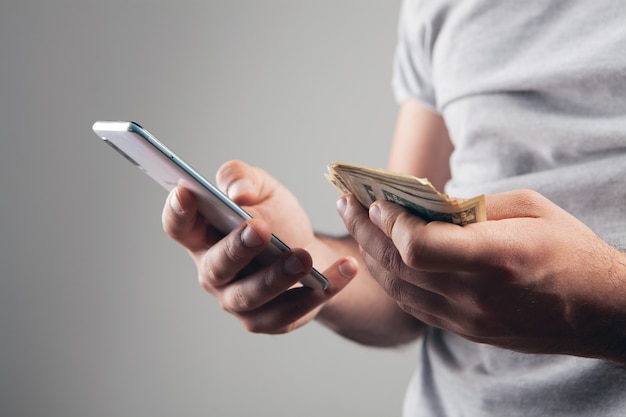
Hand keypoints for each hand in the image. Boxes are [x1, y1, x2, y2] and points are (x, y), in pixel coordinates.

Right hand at [162, 160, 356, 333]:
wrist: (309, 251)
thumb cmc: (276, 218)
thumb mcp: (262, 188)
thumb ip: (242, 178)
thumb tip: (237, 193)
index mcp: (203, 236)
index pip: (178, 226)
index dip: (177, 211)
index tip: (186, 192)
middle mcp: (213, 273)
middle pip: (216, 266)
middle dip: (237, 248)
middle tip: (261, 229)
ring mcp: (237, 301)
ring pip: (250, 296)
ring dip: (276, 277)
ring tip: (303, 256)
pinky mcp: (269, 321)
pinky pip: (292, 311)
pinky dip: (319, 292)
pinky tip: (343, 270)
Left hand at [337, 189, 625, 361]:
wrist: (600, 311)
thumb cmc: (571, 250)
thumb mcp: (530, 209)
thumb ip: (472, 206)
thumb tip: (425, 201)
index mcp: (495, 258)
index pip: (418, 245)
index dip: (390, 221)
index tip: (378, 199)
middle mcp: (474, 294)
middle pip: (397, 263)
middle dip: (366, 228)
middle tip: (347, 201)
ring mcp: (466, 318)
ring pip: (397, 287)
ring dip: (370, 252)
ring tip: (356, 223)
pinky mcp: (463, 329)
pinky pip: (411, 304)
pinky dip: (389, 277)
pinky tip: (378, 255)